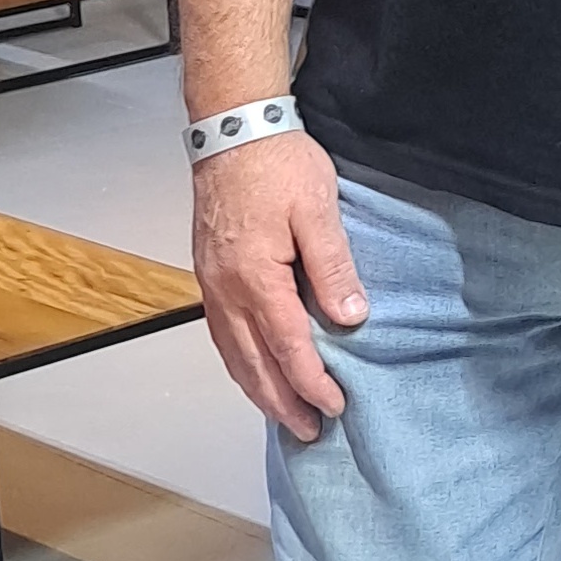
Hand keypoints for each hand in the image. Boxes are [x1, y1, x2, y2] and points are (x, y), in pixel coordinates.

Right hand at [193, 128, 366, 438]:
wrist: (232, 129)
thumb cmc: (277, 163)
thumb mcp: (319, 210)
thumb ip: (333, 267)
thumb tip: (350, 316)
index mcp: (256, 277)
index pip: (287, 346)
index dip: (311, 382)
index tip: (335, 405)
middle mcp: (227, 289)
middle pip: (254, 363)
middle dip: (282, 402)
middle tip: (310, 431)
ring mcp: (213, 283)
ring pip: (232, 353)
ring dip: (257, 389)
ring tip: (283, 414)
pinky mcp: (210, 274)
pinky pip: (222, 333)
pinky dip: (239, 362)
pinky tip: (253, 370)